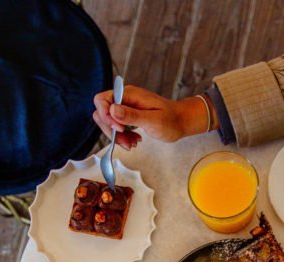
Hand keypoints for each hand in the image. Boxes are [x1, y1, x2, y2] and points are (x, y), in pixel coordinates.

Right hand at [93, 86, 211, 148]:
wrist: (181, 121)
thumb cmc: (172, 120)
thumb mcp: (153, 120)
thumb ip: (132, 116)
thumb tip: (112, 110)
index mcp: (129, 94)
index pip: (102, 100)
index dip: (105, 116)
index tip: (119, 129)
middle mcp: (125, 98)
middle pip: (102, 112)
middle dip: (111, 130)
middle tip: (125, 141)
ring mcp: (126, 106)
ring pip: (109, 121)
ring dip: (117, 136)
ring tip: (132, 144)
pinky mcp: (129, 115)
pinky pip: (117, 126)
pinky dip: (123, 136)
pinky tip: (134, 140)